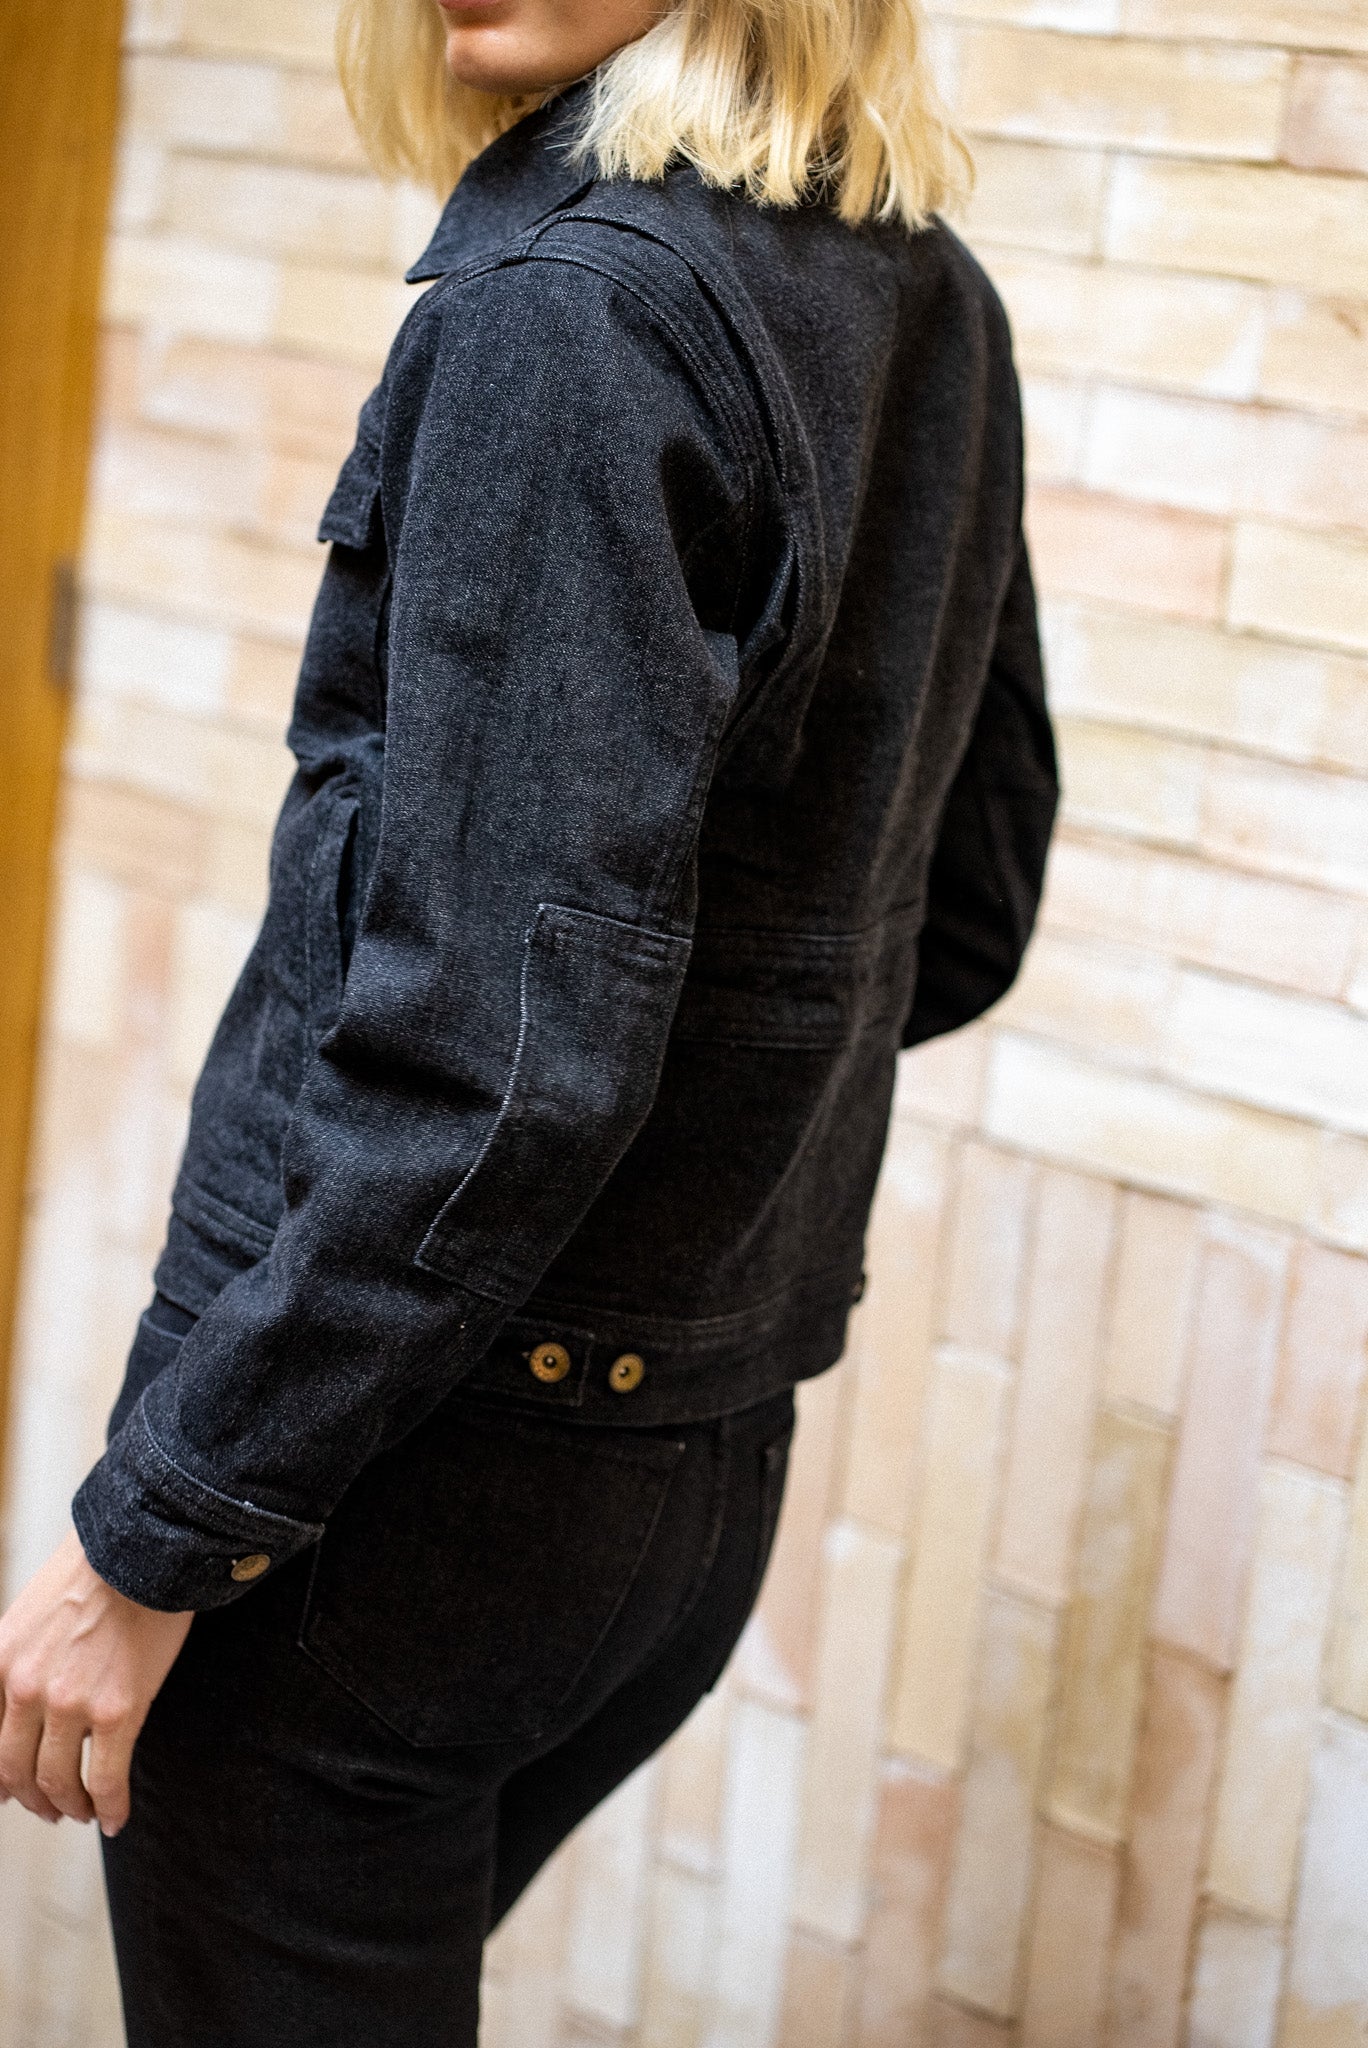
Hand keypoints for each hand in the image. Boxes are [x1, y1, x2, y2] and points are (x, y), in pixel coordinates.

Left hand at [0, 1529, 191, 1834]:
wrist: (144, 1548)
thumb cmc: (94, 1573)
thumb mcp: (27, 1615)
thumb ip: (14, 1664)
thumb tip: (15, 1712)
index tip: (9, 1796)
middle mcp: (24, 1688)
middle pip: (15, 1771)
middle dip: (32, 1799)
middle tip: (51, 1809)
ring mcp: (69, 1703)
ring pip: (57, 1782)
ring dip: (69, 1807)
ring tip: (83, 1813)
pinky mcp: (116, 1710)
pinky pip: (106, 1778)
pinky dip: (109, 1807)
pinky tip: (114, 1818)